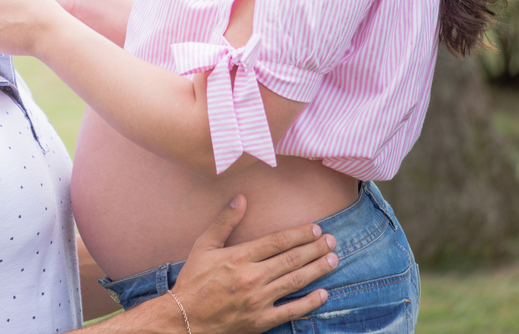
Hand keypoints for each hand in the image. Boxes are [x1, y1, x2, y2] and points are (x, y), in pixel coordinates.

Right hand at [167, 195, 337, 333]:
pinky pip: (291, 310)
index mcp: (239, 256)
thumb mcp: (204, 246)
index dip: (300, 234)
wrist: (185, 318)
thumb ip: (224, 221)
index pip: (277, 241)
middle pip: (292, 259)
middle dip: (315, 249)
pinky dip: (310, 302)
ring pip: (295, 281)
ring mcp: (259, 299)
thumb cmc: (193, 280)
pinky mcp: (261, 320)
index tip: (316, 229)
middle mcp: (252, 276)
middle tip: (333, 241)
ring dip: (317, 269)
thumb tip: (241, 198)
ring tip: (334, 260)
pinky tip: (324, 294)